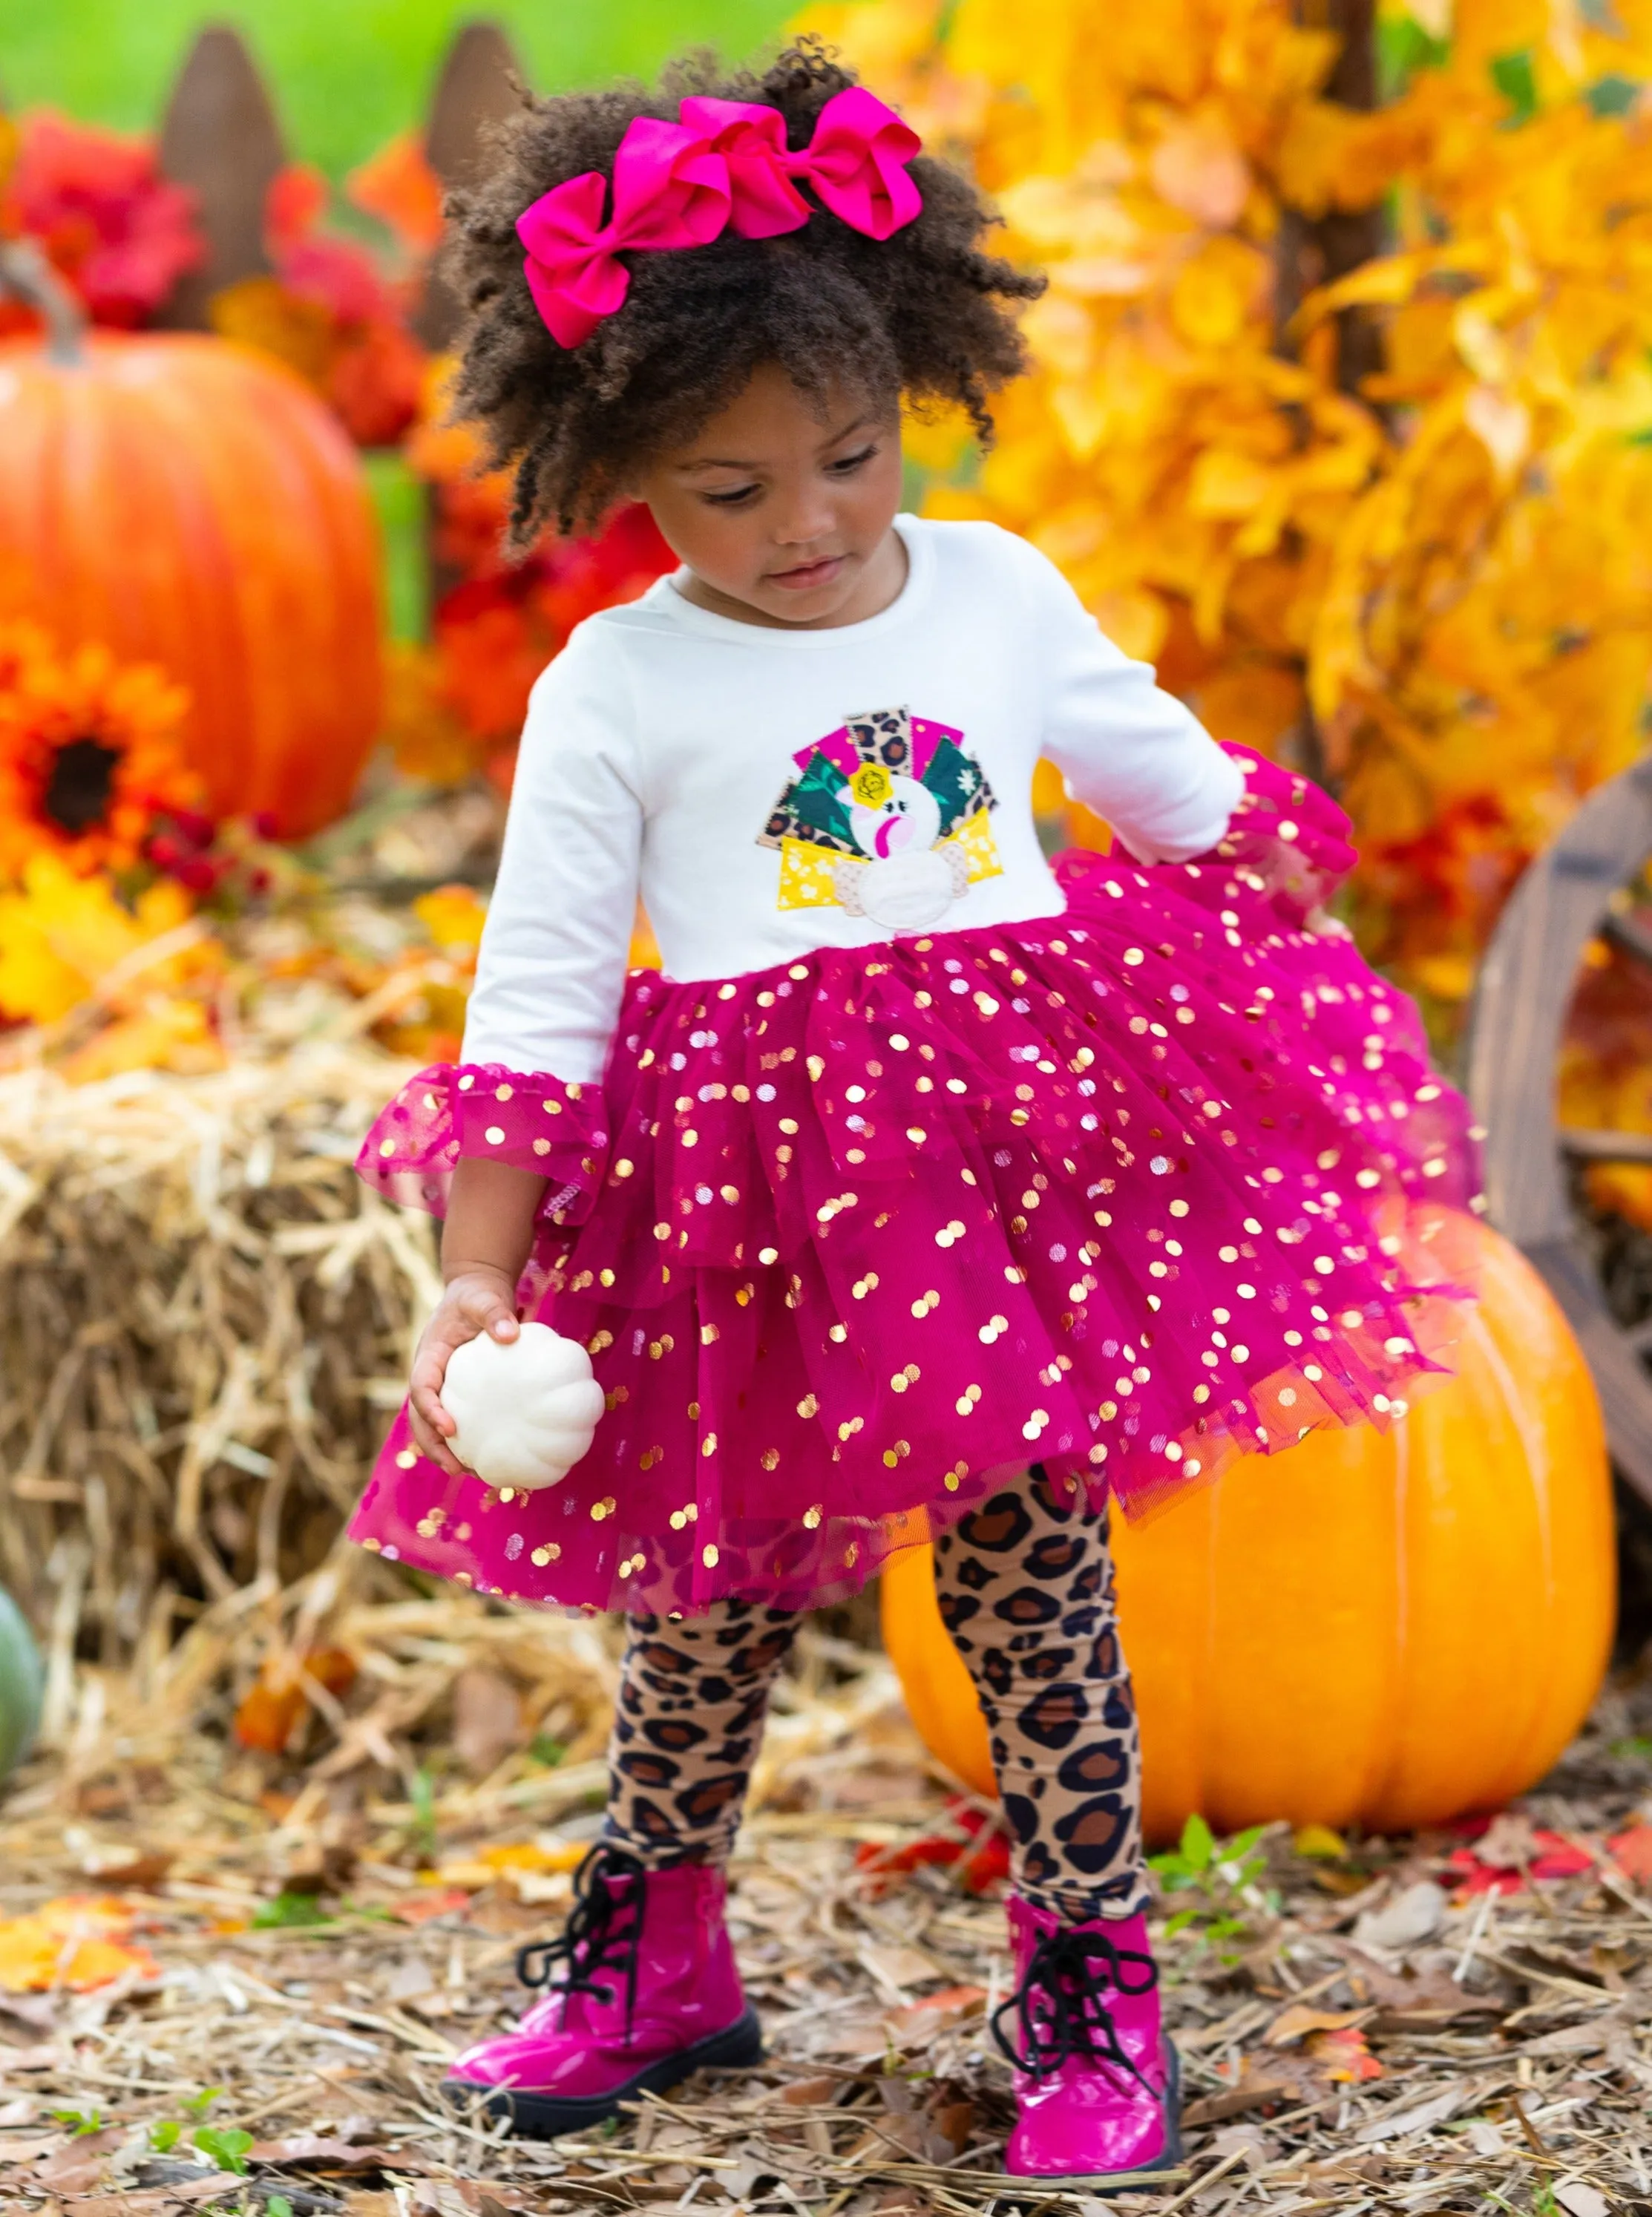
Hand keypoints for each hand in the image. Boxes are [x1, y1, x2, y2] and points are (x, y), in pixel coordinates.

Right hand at [408, 1268, 519, 1474]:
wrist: (476, 1292)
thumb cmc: (477, 1295)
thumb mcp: (484, 1297)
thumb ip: (494, 1312)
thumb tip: (510, 1334)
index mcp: (429, 1355)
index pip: (421, 1387)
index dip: (431, 1410)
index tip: (450, 1427)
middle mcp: (430, 1376)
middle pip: (420, 1418)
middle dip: (433, 1446)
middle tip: (456, 1468)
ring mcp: (443, 1387)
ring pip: (434, 1427)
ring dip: (446, 1452)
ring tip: (473, 1474)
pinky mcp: (459, 1394)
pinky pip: (459, 1421)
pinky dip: (468, 1442)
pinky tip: (492, 1458)